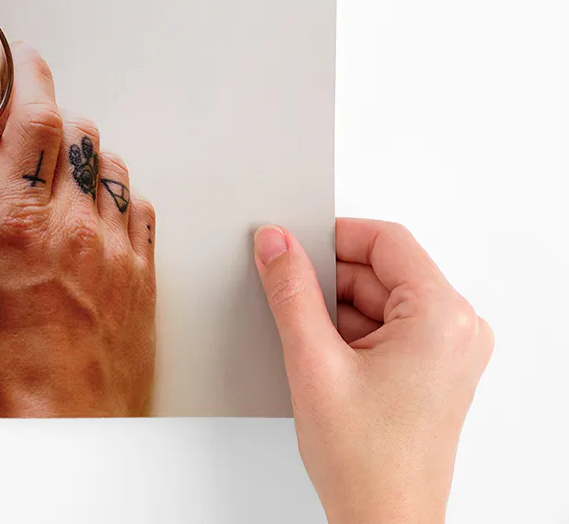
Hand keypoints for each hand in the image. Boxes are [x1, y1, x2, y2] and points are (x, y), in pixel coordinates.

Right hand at [0, 42, 155, 415]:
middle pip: (78, 134)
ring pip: (112, 166)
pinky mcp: (142, 276)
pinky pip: (141, 209)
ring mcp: (115, 248)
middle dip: (53, 118)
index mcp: (14, 221)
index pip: (37, 120)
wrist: (63, 432)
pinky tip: (98, 213)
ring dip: (87, 155)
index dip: (34, 77)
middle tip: (28, 129)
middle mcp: (72, 223)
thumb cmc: (0, 378)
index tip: (26, 57)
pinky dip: (120, 195)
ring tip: (60, 171)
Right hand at [253, 220, 492, 523]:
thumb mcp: (313, 361)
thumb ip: (290, 291)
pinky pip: (386, 327)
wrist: (383, 521)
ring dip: (336, 314)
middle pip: (380, 271)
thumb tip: (275, 242)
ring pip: (378, 300)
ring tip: (312, 354)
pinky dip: (349, 335)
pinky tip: (324, 363)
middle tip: (288, 308)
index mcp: (443, 317)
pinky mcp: (434, 370)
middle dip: (328, 283)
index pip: (386, 241)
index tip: (290, 245)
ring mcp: (449, 351)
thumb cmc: (367, 461)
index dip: (332, 237)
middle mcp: (457, 329)